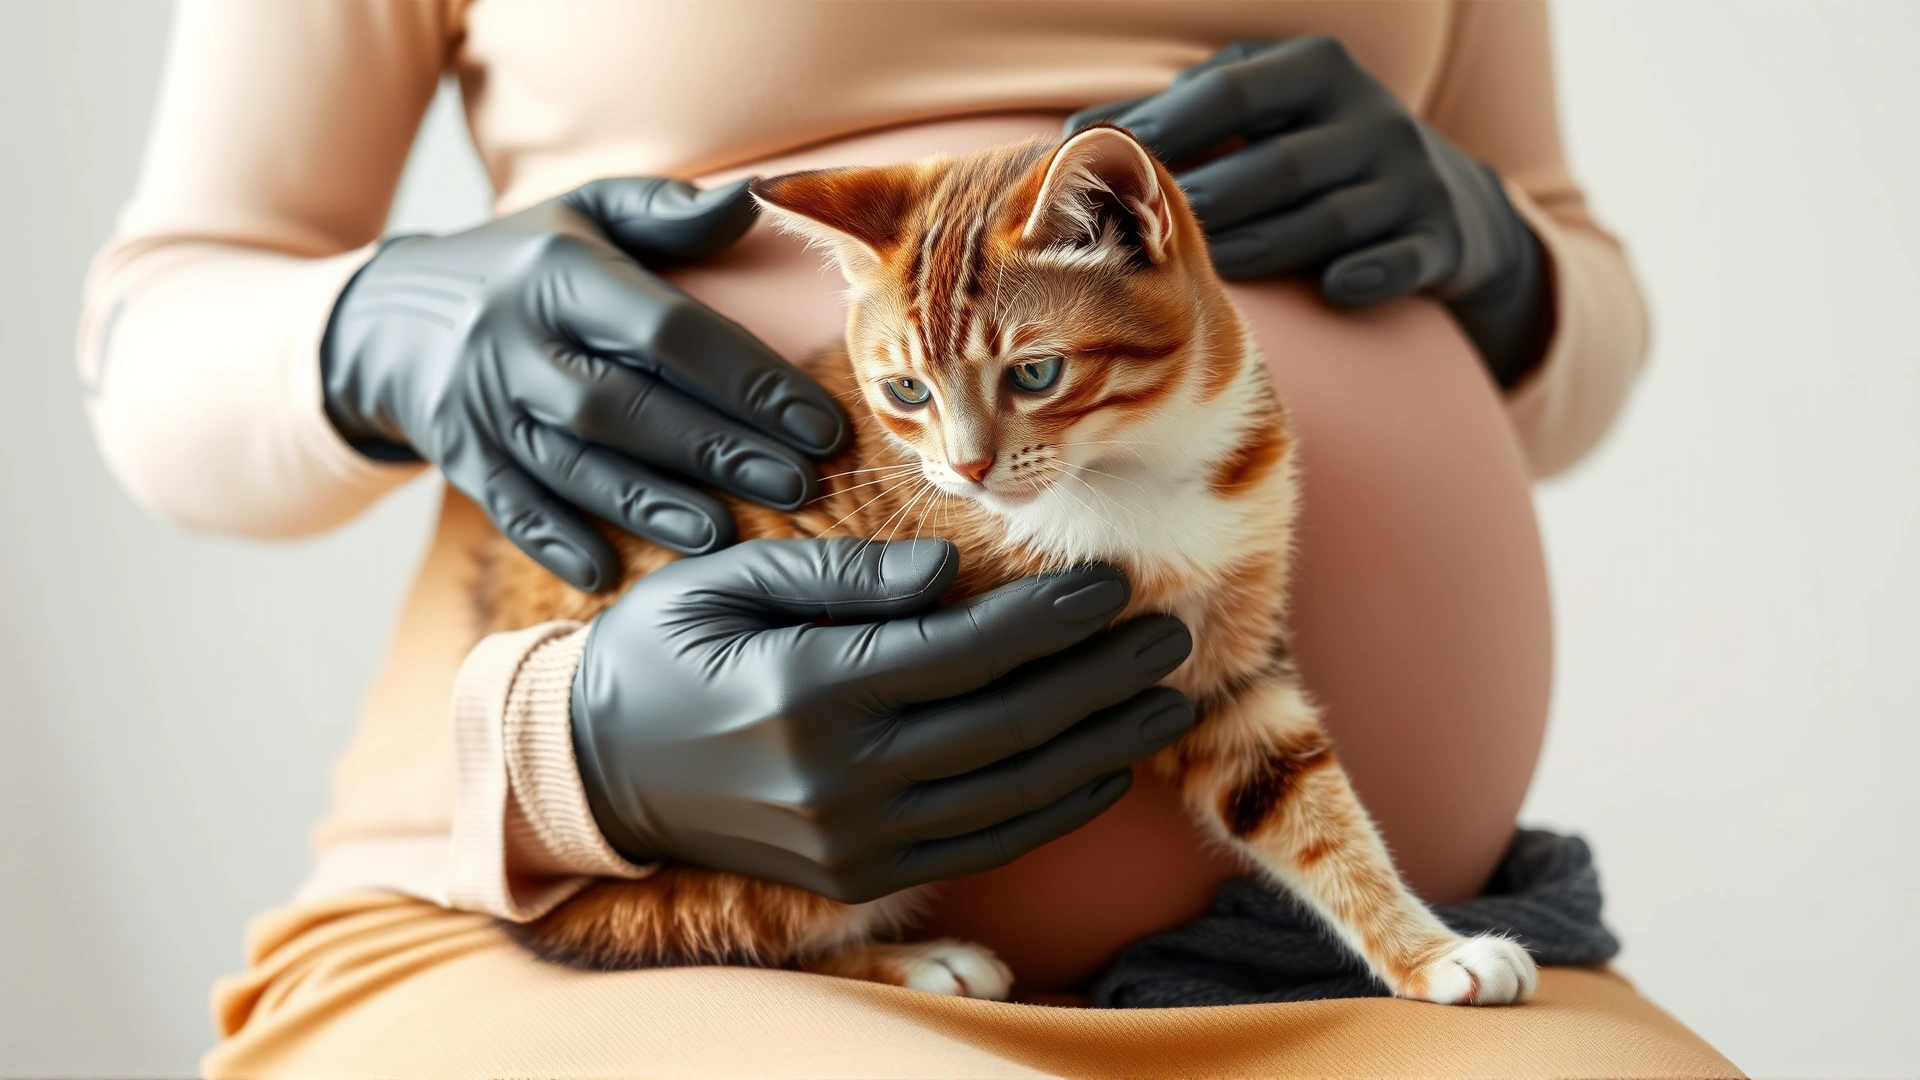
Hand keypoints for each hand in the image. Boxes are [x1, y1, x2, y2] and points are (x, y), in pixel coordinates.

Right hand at [321, 177, 848, 590]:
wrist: (390, 316)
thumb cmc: (524, 264)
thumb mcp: (586, 216)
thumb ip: (667, 213)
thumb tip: (754, 198)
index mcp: (559, 271)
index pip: (668, 330)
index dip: (749, 379)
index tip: (819, 423)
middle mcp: (514, 338)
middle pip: (625, 404)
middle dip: (715, 450)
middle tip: (795, 485)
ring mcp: (480, 402)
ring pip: (572, 463)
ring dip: (649, 504)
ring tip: (724, 535)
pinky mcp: (458, 455)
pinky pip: (509, 505)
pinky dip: (557, 541)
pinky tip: (609, 574)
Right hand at [570, 537, 1195, 903]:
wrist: (597, 769)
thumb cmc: (664, 653)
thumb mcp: (728, 582)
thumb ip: (843, 576)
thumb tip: (951, 570)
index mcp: (807, 689)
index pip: (966, 651)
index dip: (1052, 617)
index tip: (1111, 583)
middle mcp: (839, 776)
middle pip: (1008, 725)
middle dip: (1100, 679)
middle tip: (1167, 635)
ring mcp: (853, 838)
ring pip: (1010, 794)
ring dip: (1099, 747)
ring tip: (1162, 701)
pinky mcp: (861, 875)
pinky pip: (982, 847)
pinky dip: (1053, 812)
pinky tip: (1104, 771)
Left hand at [1068, 37, 1549, 384]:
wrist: (1445, 200)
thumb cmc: (1314, 148)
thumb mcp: (1263, 108)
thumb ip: (1181, 114)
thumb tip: (1078, 130)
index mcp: (1317, 69)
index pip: (1232, 93)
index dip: (1166, 129)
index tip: (1102, 163)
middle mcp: (1372, 116)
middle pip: (1276, 165)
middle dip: (1208, 204)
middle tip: (1142, 242)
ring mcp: (1412, 179)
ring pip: (1327, 221)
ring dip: (1261, 249)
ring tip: (1203, 275)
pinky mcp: (1441, 239)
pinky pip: (1397, 263)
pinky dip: (1363, 275)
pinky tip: (1330, 288)